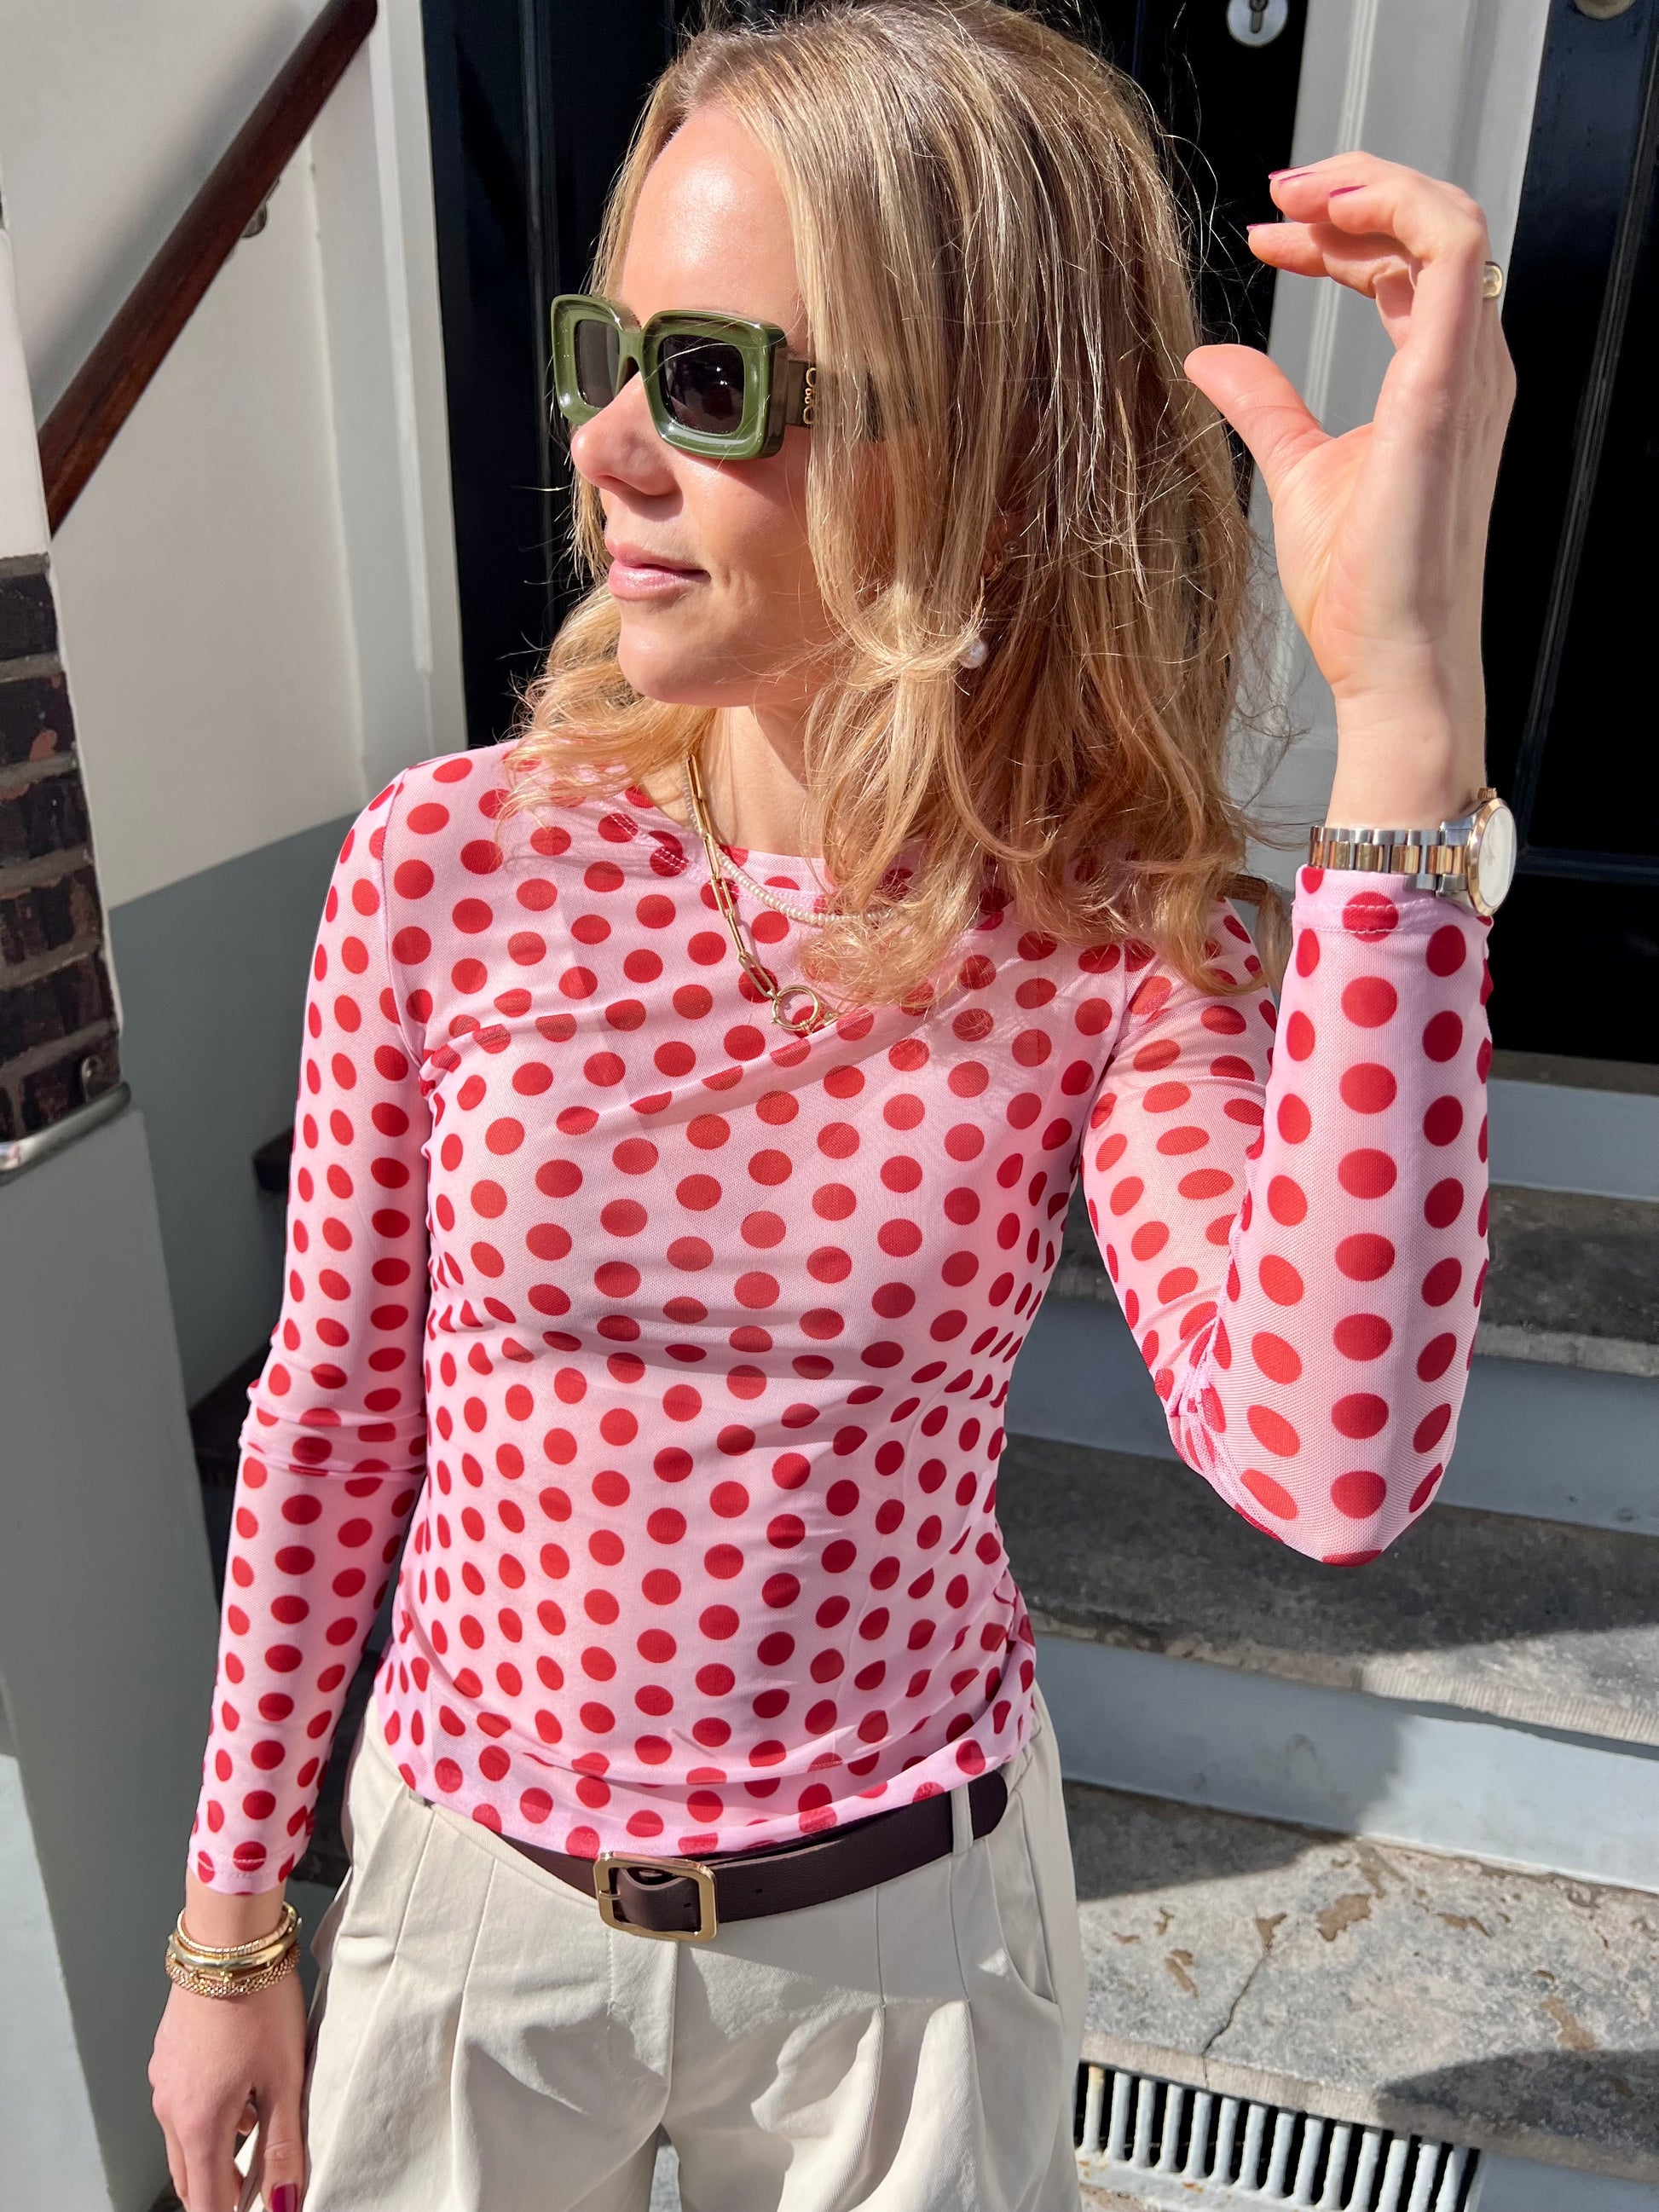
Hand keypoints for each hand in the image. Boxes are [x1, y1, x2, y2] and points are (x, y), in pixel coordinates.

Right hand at [149, 1969, 306, 2211]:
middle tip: (257, 2189)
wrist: (228, 1943)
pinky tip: (243, 2090)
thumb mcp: (285, 2079)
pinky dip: (208, 2116)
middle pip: (191, 2177)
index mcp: (197, 2125)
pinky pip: (182, 2105)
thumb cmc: (260, 2004)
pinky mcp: (167, 2057)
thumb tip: (286, 2200)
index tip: (257, 2210)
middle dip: (220, 2193)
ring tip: (261, 2129)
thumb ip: (284, 2147)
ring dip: (216, 2151)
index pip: (207, 2201)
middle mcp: (169, 2109)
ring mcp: (163, 2081)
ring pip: (185, 2141)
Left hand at [1183, 153, 1516, 824]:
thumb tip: (1208, 358)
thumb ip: (1265, 405)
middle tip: (1275, 195)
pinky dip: (1391, 210)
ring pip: (1449, 218)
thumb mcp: (1297, 472)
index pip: (1404, 266)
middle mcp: (1468, 366)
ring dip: (1369, 187)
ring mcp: (1466, 373)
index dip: (1337, 234)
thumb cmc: (1362, 593)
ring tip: (1294, 195)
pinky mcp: (1444, 387)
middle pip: (1430, 227)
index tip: (1266, 235)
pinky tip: (1324, 221)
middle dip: (1351, 192)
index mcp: (1439, 380)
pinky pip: (1450, 250)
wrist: (1390, 664)